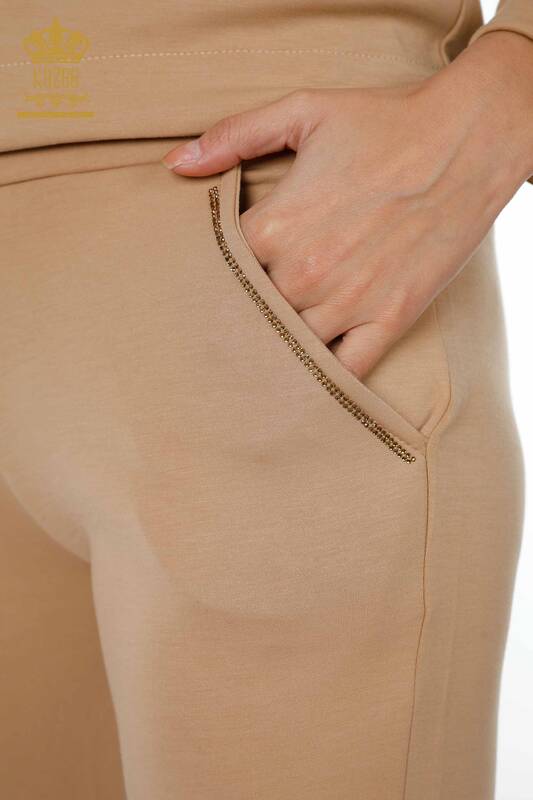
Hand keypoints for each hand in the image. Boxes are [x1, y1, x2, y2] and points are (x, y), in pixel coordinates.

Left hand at [162, 32, 532, 378]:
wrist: (468, 142)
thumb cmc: (385, 123)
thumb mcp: (303, 111)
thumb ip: (235, 136)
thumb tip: (175, 165)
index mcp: (277, 225)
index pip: (218, 270)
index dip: (210, 276)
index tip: (209, 279)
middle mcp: (305, 272)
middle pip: (250, 315)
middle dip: (239, 316)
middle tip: (228, 322)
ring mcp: (349, 302)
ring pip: (290, 348)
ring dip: (275, 350)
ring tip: (262, 352)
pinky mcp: (389, 319)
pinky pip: (347, 370)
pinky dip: (325, 380)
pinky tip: (308, 380)